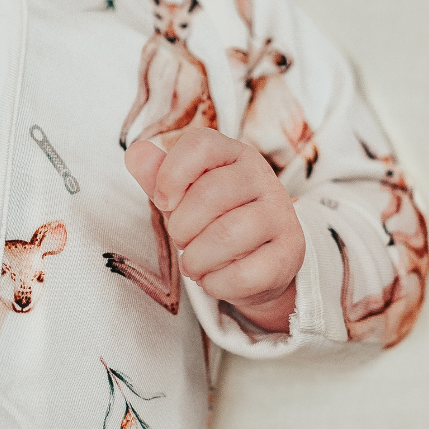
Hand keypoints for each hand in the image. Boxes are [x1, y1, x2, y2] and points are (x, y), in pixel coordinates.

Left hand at [125, 130, 304, 331]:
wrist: (258, 262)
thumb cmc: (212, 220)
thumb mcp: (182, 194)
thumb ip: (157, 175)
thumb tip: (136, 153)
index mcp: (234, 154)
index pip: (200, 144)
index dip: (171, 174)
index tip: (164, 201)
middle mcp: (264, 178)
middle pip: (209, 194)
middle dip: (181, 227)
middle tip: (182, 240)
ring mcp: (282, 214)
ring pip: (228, 235)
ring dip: (196, 259)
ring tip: (194, 264)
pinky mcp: (291, 252)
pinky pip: (246, 273)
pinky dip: (217, 284)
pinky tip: (214, 280)